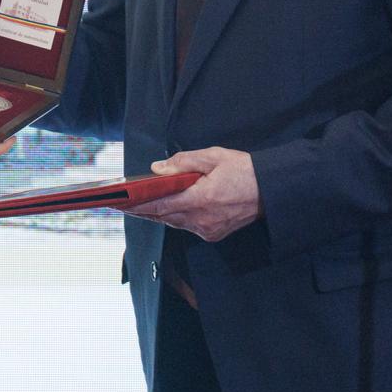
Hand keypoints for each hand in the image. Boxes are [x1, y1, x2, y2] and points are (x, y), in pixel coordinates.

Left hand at [126, 147, 261, 241]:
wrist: (273, 191)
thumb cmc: (245, 171)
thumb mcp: (213, 157)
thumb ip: (182, 162)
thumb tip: (157, 169)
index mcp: (200, 199)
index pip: (159, 205)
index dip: (136, 205)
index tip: (119, 203)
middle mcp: (202, 219)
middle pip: (162, 217)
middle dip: (141, 210)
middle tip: (121, 204)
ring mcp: (208, 230)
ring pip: (174, 223)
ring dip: (156, 214)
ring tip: (137, 205)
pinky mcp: (214, 234)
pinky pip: (187, 226)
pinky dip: (174, 217)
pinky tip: (165, 209)